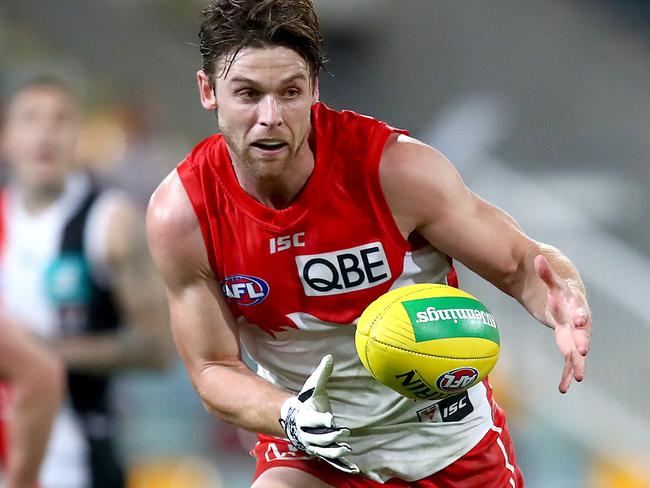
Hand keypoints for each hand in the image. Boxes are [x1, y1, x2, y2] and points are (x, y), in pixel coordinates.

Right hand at [279, 354, 358, 473]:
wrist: (294, 419)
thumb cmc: (306, 401)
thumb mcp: (313, 387)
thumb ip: (322, 374)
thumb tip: (329, 356)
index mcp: (306, 417)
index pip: (314, 419)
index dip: (322, 419)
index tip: (330, 418)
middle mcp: (308, 434)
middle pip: (318, 437)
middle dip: (330, 436)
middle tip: (343, 432)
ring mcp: (314, 444)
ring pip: (323, 451)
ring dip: (334, 451)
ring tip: (346, 449)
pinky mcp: (322, 451)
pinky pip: (331, 460)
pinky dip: (341, 465)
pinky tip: (354, 468)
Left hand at [535, 255, 591, 393]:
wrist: (562, 294)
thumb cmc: (555, 285)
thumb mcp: (549, 277)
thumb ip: (544, 270)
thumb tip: (536, 257)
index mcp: (575, 303)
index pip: (579, 308)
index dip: (580, 314)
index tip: (579, 320)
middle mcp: (578, 321)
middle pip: (581, 331)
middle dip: (582, 340)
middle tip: (582, 350)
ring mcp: (574, 334)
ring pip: (577, 350)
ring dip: (577, 363)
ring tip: (578, 377)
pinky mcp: (568, 343)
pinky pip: (569, 360)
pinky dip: (567, 373)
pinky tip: (564, 388)